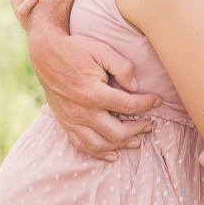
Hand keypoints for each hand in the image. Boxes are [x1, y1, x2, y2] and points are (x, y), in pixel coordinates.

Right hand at [28, 21, 161, 159]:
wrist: (46, 53)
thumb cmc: (76, 49)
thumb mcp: (102, 50)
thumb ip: (122, 66)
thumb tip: (135, 87)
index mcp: (93, 93)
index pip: (128, 106)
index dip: (147, 105)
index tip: (157, 101)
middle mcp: (81, 111)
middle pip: (116, 132)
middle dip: (137, 130)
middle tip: (149, 125)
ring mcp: (71, 119)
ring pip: (100, 144)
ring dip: (121, 146)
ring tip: (137, 142)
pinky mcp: (64, 122)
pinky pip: (81, 145)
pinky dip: (98, 154)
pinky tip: (112, 155)